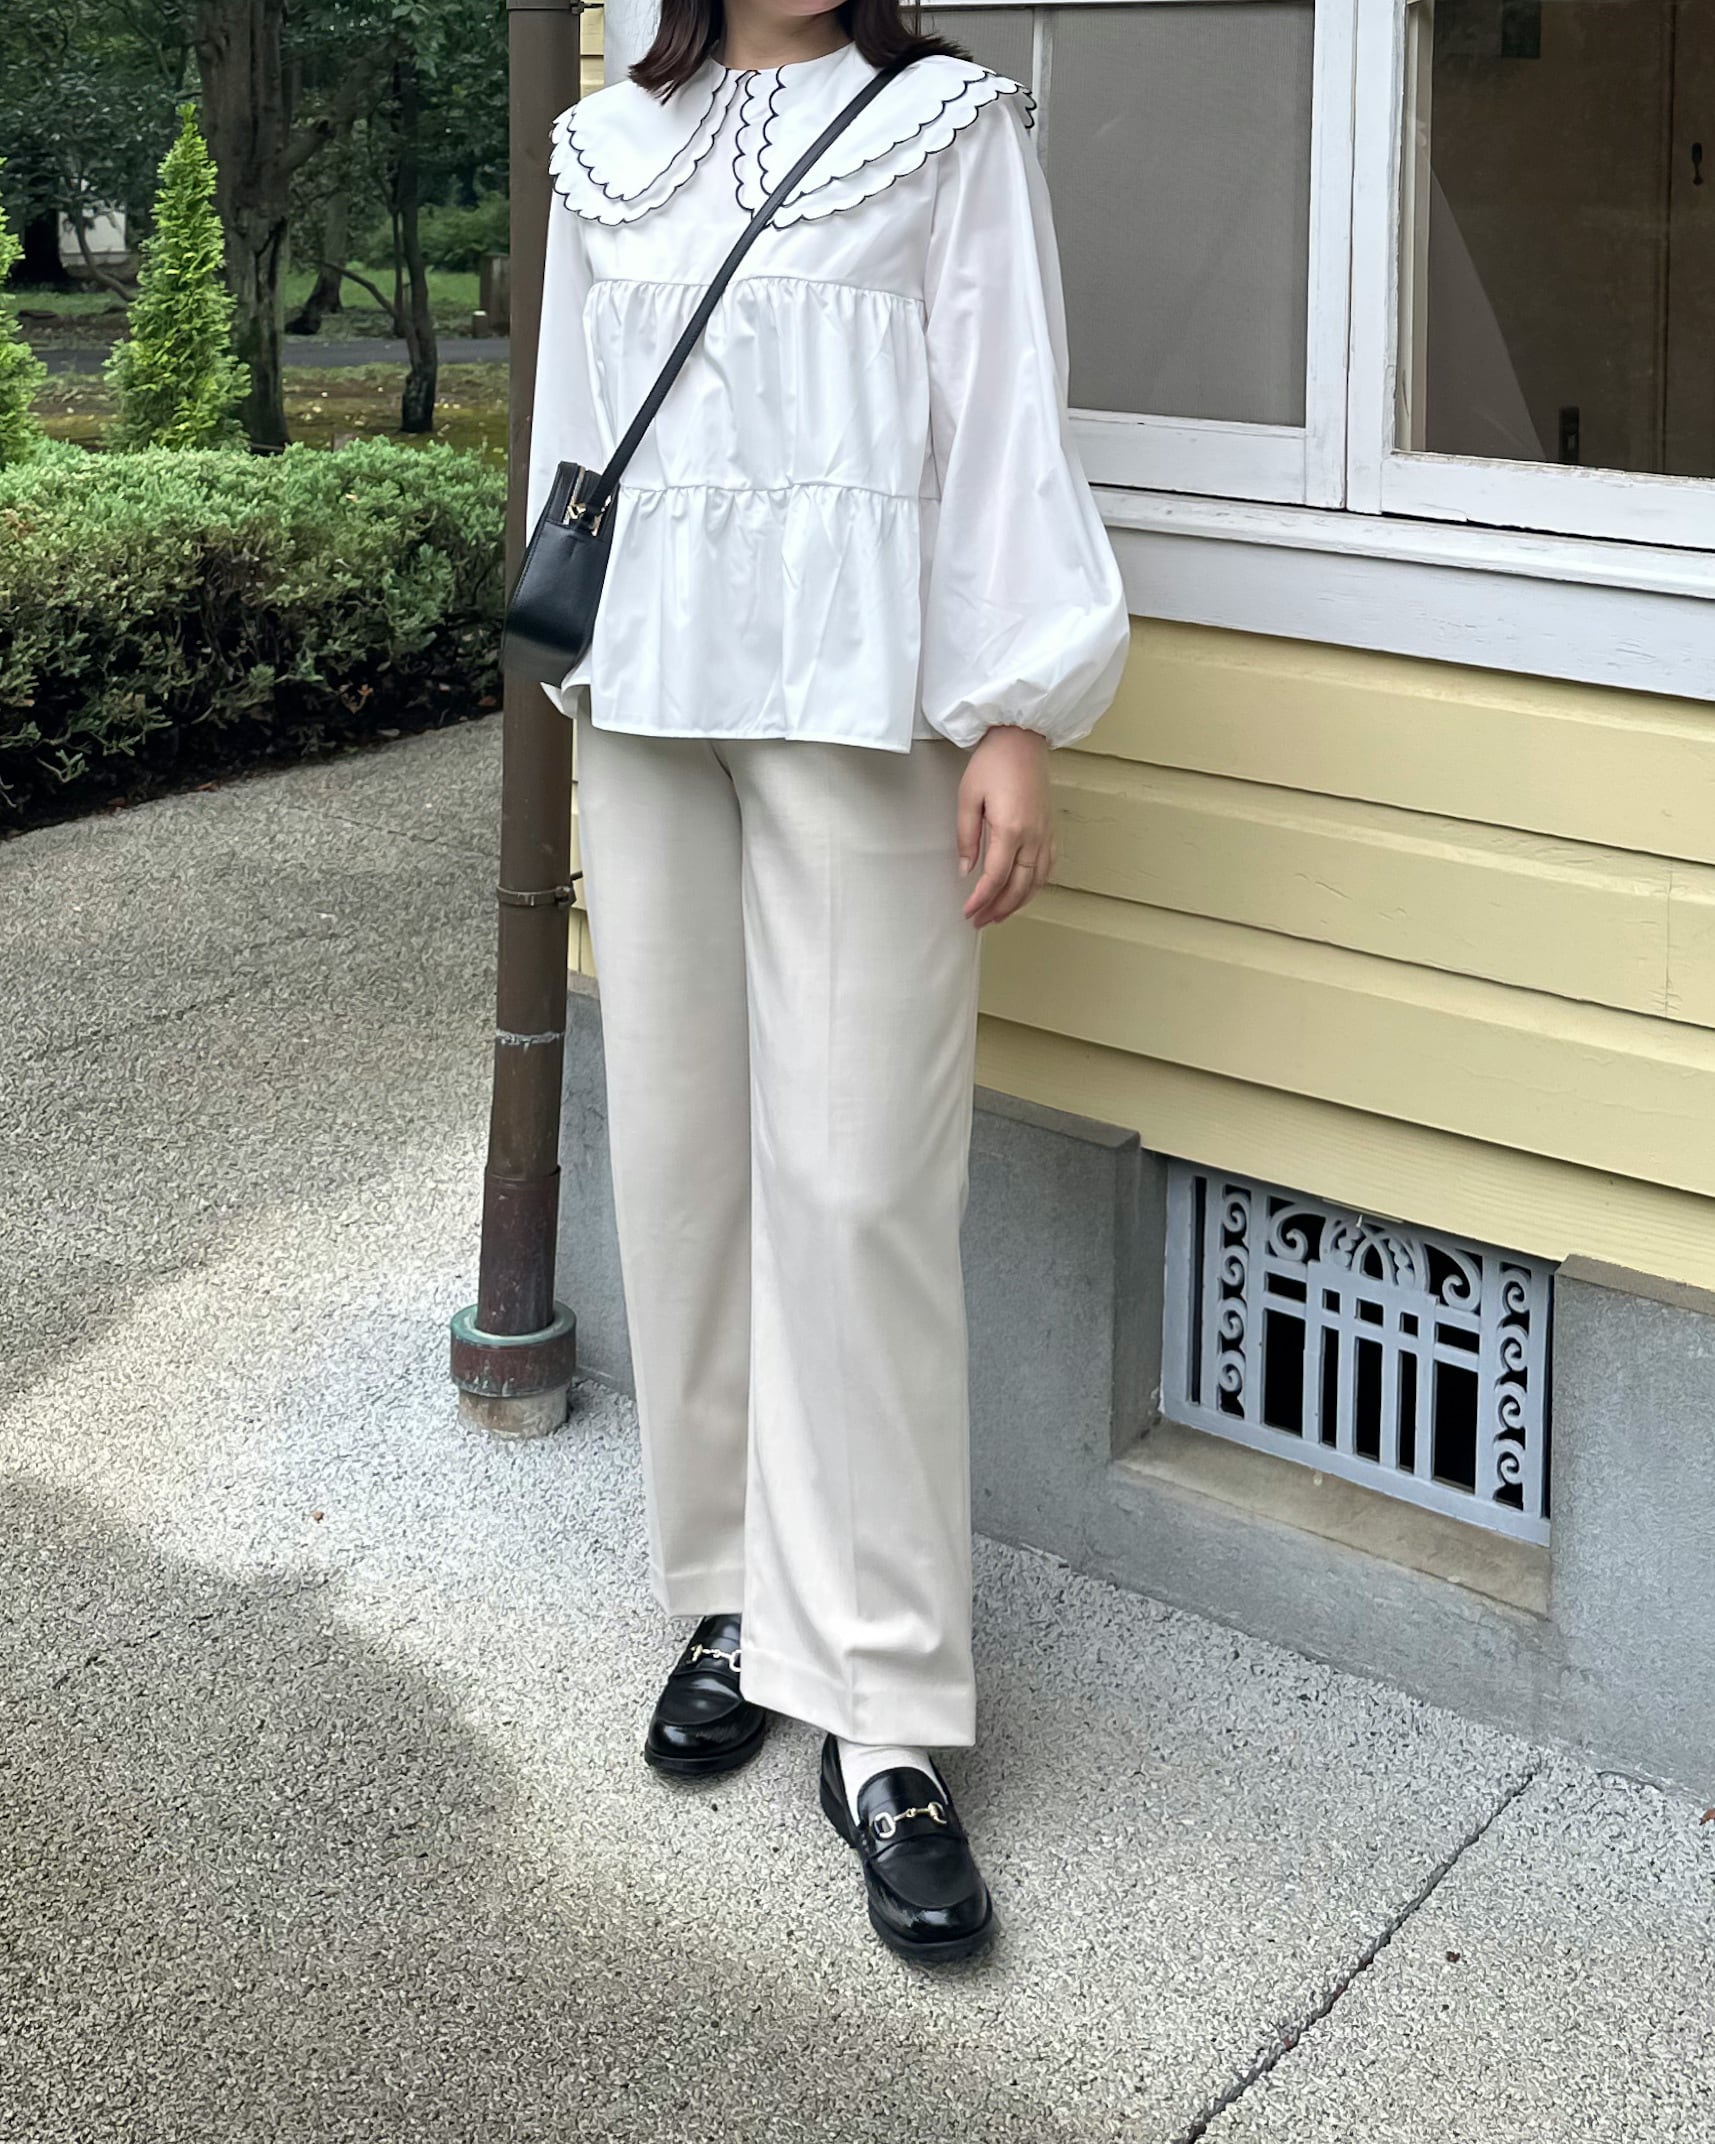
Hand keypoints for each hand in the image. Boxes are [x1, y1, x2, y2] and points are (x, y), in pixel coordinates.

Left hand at [957, 725, 1054, 928]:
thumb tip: (966, 870)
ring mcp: (1046, 833)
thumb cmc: (993, 762)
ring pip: (1036, 881)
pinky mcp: (1050, 828)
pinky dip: (1035, 886)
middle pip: (1019, 887)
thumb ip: (967, 837)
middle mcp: (1033, 836)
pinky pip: (1047, 867)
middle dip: (999, 909)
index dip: (981, 900)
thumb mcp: (968, 798)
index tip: (968, 912)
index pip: (995, 877)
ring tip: (999, 915)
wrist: (1021, 738)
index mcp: (1011, 829)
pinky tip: (1023, 892)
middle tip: (980, 921)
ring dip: (1018, 903)